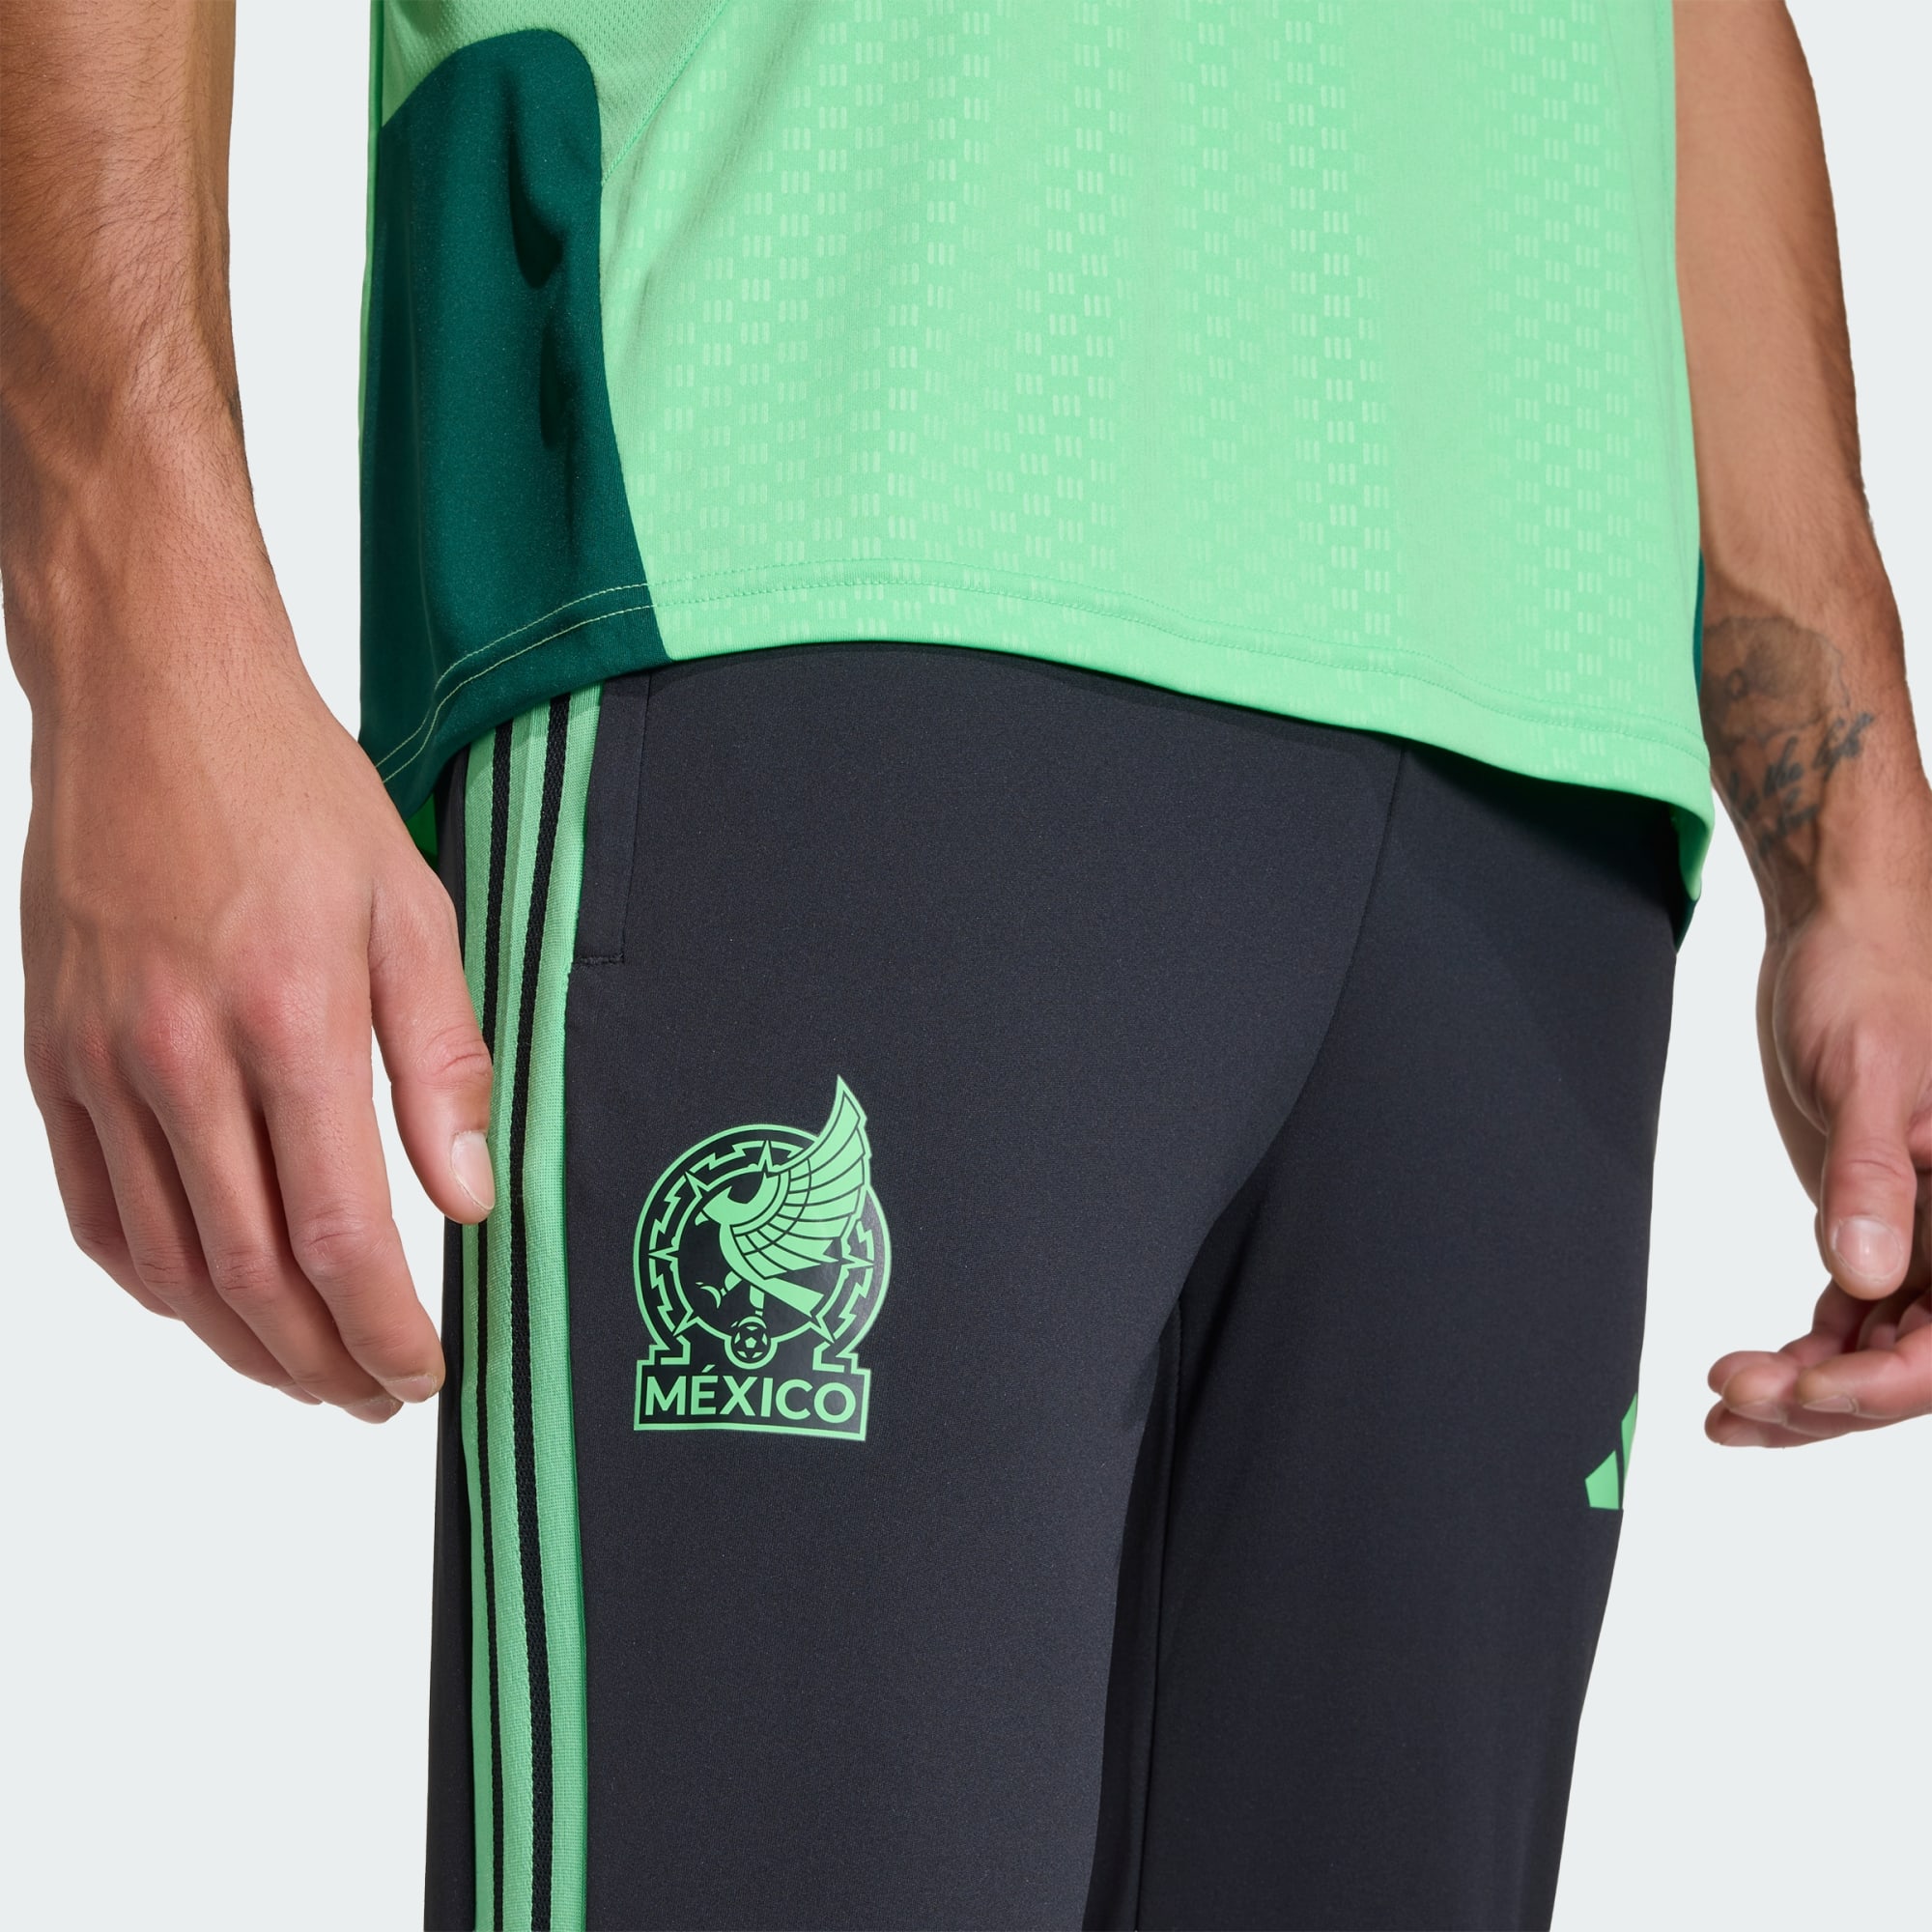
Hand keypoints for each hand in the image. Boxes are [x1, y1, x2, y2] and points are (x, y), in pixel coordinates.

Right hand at [18, 552, 491, 1419]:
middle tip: (375, 1395)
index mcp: (288, 1021)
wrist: (152, 701)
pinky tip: (204, 1302)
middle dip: (320, 1360)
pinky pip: (93, 1206)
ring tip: (305, 1372)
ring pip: (165, 1262)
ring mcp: (101, 1061)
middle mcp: (180, 1057)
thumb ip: (442, 1062)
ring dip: (238, 1343)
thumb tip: (468, 1195)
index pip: (337, 1235)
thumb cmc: (295, 794)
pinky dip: (150, 1279)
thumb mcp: (412, 909)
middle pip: (247, 1275)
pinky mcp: (52, 1053)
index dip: (382, 1327)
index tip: (424, 1372)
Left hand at [1707, 871, 1931, 1445]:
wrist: (1837, 938)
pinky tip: (1742, 1377)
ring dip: (1803, 1391)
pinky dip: (1800, 1356)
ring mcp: (1924, 1238)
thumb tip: (1866, 1275)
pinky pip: (1850, 1320)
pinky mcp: (1876, 1227)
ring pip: (1877, 1353)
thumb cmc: (1872, 982)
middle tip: (1734, 1394)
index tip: (1803, 1387)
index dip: (1884, 1384)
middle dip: (1826, 1398)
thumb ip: (1873, 1176)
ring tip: (1723, 1404)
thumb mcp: (1871, 1076)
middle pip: (1913, 1363)